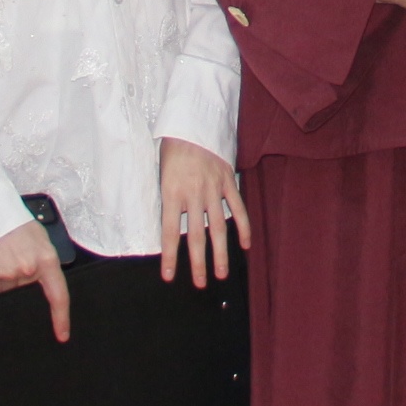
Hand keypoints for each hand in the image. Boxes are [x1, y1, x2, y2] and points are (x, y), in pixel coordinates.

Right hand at [0, 217, 71, 342]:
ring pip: (8, 290)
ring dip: (6, 280)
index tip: (62, 335)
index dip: (61, 319)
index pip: (59, 296)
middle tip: (15, 263)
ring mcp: (9, 274)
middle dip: (23, 285)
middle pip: (26, 292)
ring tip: (3, 256)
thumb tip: (37, 286)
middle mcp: (29, 270)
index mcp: (47, 261)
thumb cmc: (16, 224)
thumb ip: (42, 264)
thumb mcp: (39, 240)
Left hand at [159, 140, 252, 287]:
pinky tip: (245, 245)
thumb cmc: (172, 147)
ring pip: (218, 227)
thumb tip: (171, 225)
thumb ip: (167, 198)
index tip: (169, 276)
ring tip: (222, 274)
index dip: (170, 256)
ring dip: (221, 253)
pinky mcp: (228, 181)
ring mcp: (213, 189)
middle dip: (198, 263)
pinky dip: (243, 227)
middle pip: (196, 236)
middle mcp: (193, 194)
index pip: (169, 232)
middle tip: (199, 284)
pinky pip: (237, 208)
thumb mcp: (160, 172)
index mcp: (172, 192)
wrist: (192, 121)